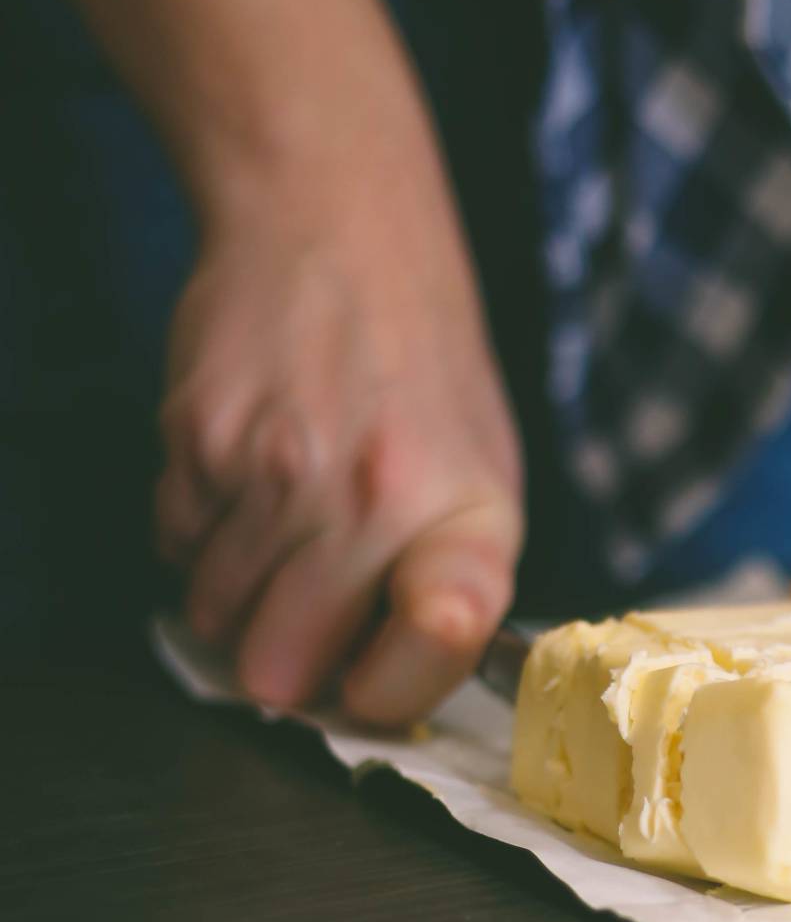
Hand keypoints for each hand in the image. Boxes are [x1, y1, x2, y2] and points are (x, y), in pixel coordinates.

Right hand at [156, 141, 524, 725]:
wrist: (340, 227)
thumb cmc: (423, 370)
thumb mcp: (485, 475)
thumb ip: (451, 587)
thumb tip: (384, 694)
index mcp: (470, 518)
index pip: (430, 658)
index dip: (389, 690)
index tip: (373, 676)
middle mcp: (377, 501)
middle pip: (282, 672)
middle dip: (285, 660)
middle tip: (309, 611)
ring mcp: (278, 473)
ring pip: (213, 619)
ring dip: (235, 597)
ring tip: (281, 526)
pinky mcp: (198, 440)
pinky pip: (174, 548)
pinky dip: (199, 534)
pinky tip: (244, 478)